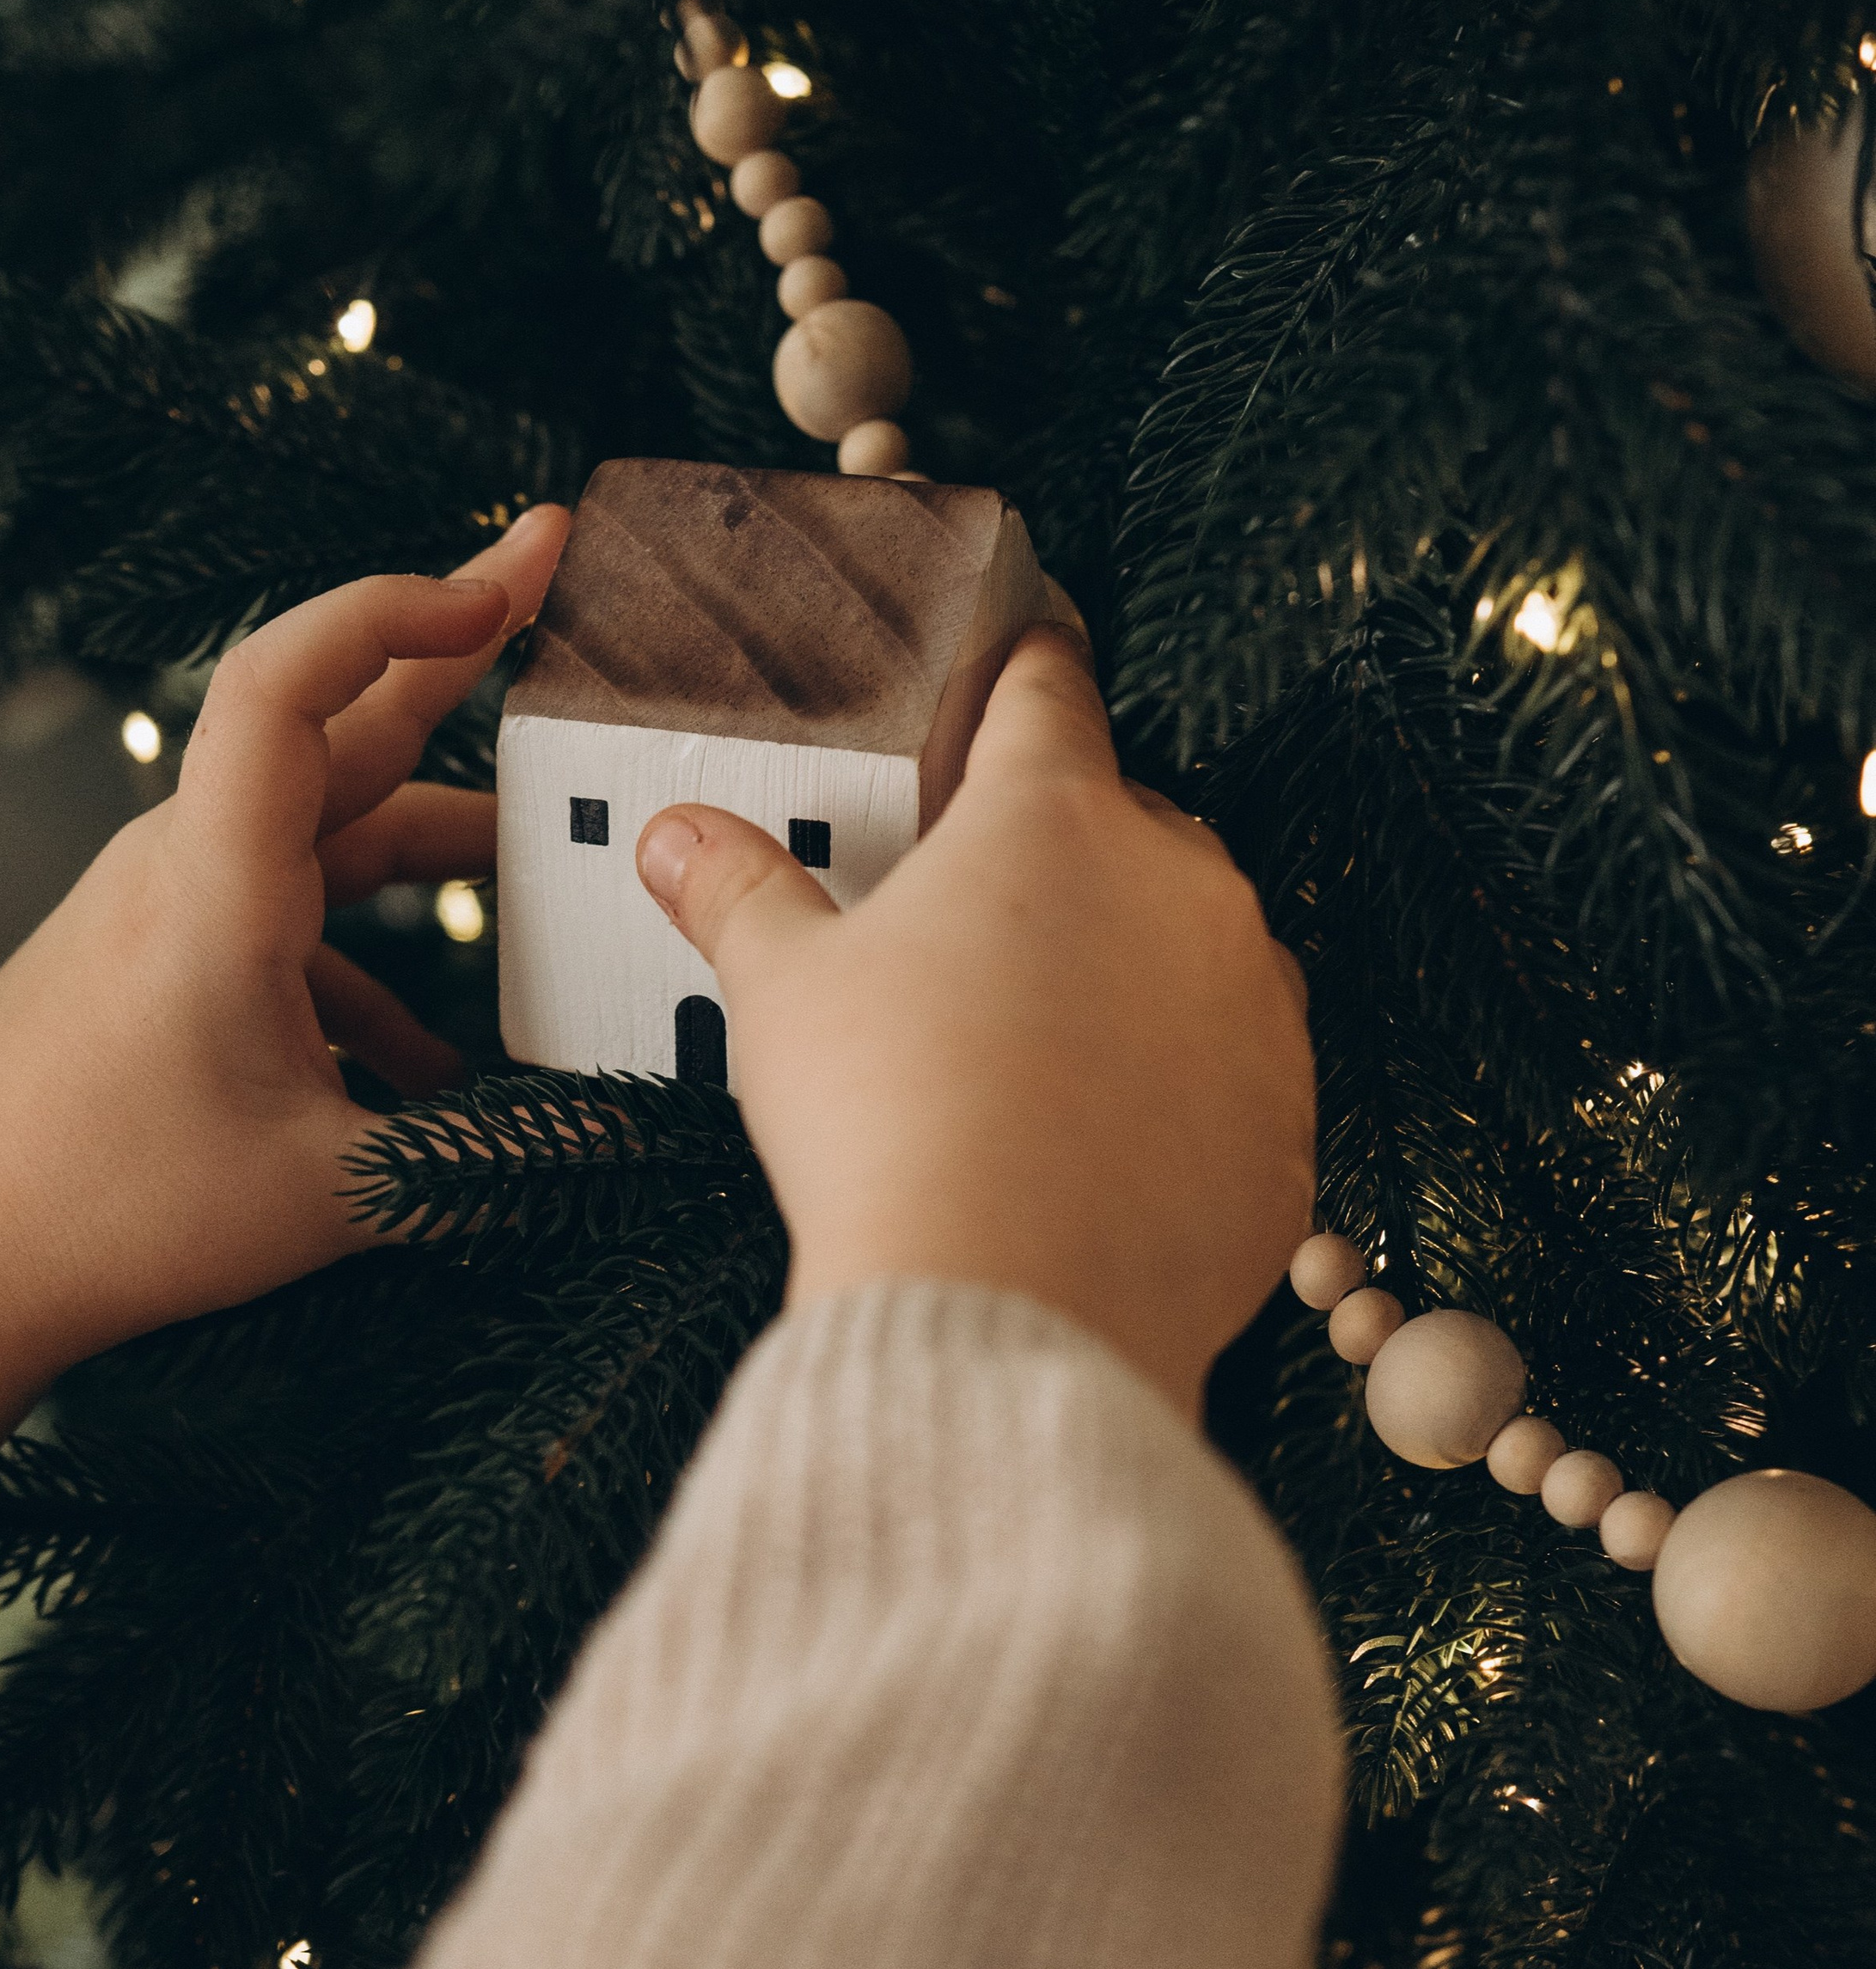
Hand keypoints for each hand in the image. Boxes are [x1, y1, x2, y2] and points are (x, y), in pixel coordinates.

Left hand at [0, 509, 569, 1515]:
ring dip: (434, 851)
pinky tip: (433, 1069)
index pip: (290, 679)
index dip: (396, 611)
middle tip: (547, 568)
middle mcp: (182, 866)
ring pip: (325, 833)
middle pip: (337, 723)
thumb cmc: (118, 1217)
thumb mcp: (336, 1192)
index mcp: (217, 886)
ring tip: (543, 884)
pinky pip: (285, 918)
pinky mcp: (152, 954)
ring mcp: (162, 903)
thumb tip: (619, 1137)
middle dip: (453, 651)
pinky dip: (368, 962)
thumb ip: (490, 1152)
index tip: (499, 587)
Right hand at [634, 627, 1313, 1417]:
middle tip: (992, 926)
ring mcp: (1253, 1004)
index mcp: (1053, 818)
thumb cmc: (888, 1129)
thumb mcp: (783, 993)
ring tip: (1047, 1049)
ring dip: (1140, 974)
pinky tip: (1107, 1143)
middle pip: (1131, 826)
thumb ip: (740, 893)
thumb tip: (677, 838)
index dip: (1028, 670)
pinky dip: (1187, 1093)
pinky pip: (1239, 1076)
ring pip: (1200, 949)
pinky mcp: (1289, 1121)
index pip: (1050, 693)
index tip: (1029, 659)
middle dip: (1070, 860)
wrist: (1006, 1309)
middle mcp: (1181, 886)